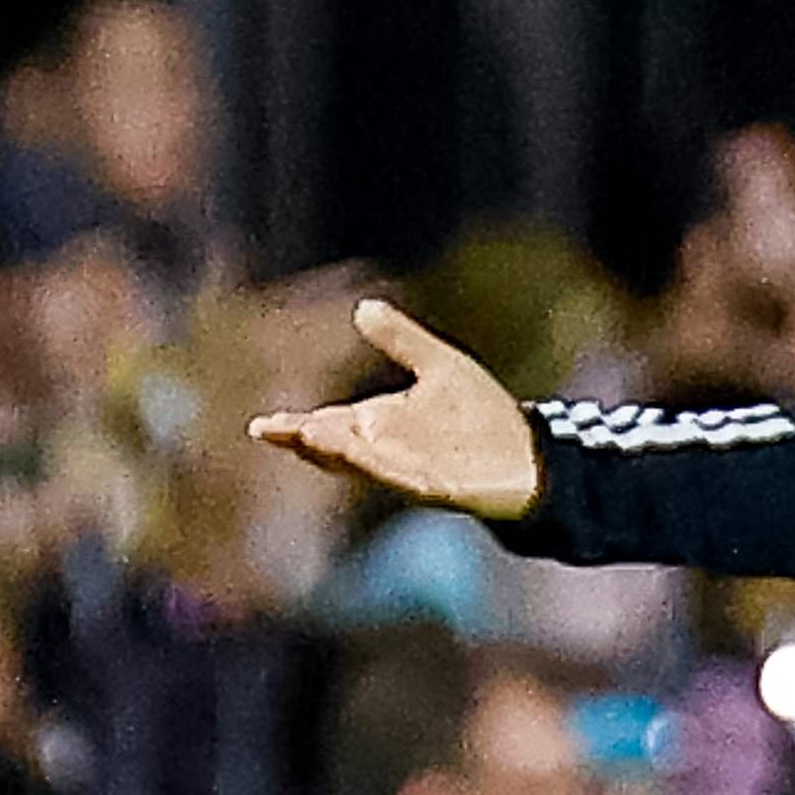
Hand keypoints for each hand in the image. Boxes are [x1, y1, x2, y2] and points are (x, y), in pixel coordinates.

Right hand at [244, 300, 544, 514]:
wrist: (531, 455)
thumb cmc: (486, 417)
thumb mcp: (440, 366)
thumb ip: (401, 341)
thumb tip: (364, 307)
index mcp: (382, 425)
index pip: (330, 424)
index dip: (298, 425)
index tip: (264, 424)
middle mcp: (389, 451)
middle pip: (338, 446)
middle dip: (307, 439)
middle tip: (271, 430)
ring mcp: (411, 471)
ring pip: (364, 463)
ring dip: (336, 451)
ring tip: (305, 435)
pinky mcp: (439, 487)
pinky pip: (403, 477)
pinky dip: (380, 466)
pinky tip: (362, 453)